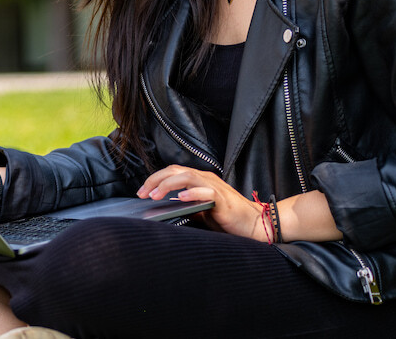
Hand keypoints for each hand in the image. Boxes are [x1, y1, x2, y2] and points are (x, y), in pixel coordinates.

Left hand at [136, 165, 268, 241]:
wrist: (254, 224)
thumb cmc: (228, 218)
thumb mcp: (201, 211)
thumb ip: (186, 206)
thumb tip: (165, 208)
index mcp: (199, 180)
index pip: (172, 172)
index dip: (155, 179)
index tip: (141, 192)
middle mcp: (205, 179)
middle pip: (175, 170)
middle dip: (155, 180)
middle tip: (142, 193)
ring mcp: (214, 187)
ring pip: (187, 176)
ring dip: (168, 185)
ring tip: (155, 195)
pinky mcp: (223, 199)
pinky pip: (206, 191)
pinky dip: (192, 193)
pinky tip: (180, 198)